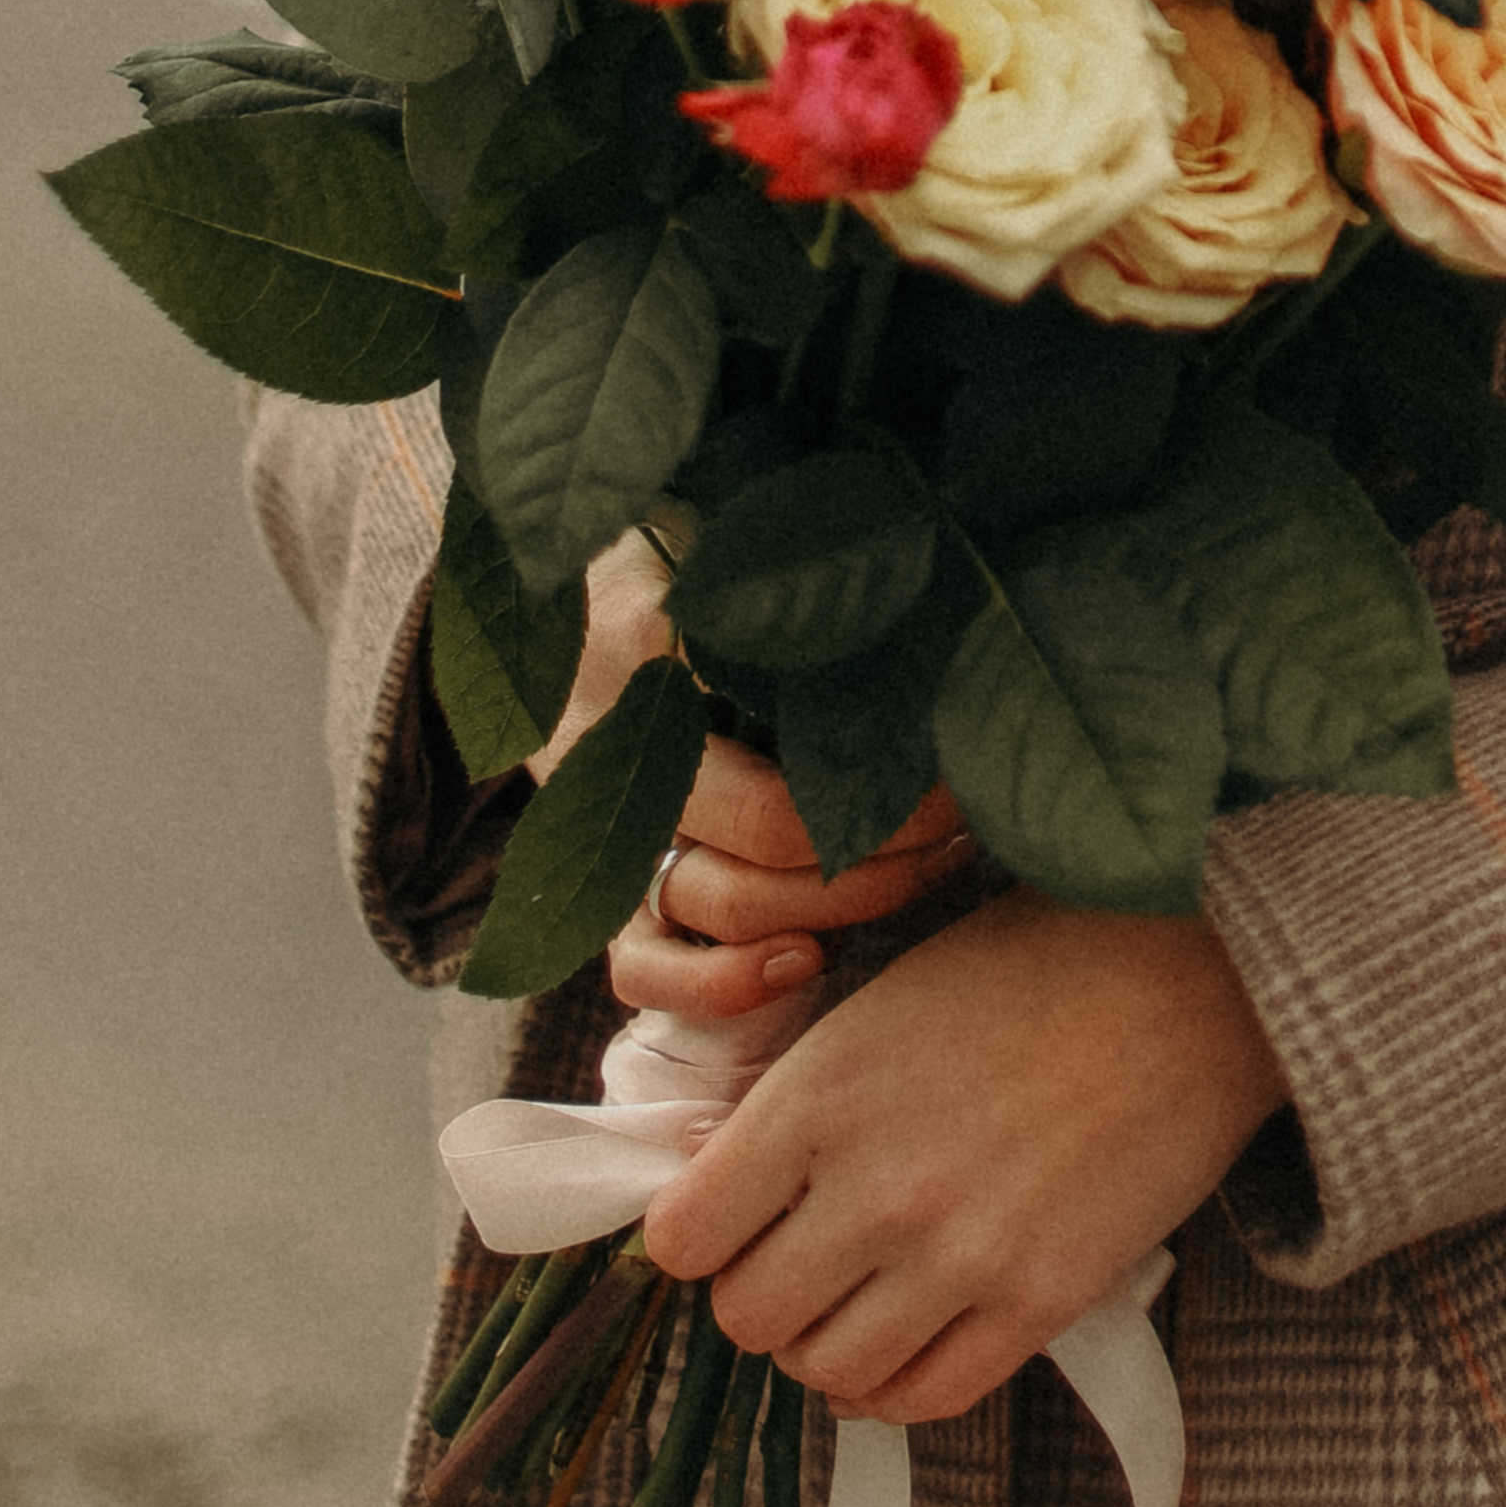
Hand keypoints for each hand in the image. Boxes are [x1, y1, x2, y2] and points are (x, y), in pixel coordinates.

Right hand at [550, 531, 974, 1010]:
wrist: (540, 596)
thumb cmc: (666, 552)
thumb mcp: (712, 524)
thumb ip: (788, 539)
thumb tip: (922, 547)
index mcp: (649, 634)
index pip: (783, 704)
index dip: (892, 741)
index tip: (964, 738)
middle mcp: (612, 735)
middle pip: (766, 824)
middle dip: (888, 834)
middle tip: (965, 814)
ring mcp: (594, 818)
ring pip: (720, 901)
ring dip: (841, 904)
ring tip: (925, 866)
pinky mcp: (593, 885)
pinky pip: (643, 969)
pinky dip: (725, 983)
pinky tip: (807, 961)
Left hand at [641, 887, 1290, 1421]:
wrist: (1193, 977)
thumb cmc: (1034, 966)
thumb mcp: (880, 1006)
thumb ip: (797, 1103)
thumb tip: (721, 1188)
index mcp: (818, 1095)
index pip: (683, 1235)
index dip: (698, 1233)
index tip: (729, 1219)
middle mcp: (874, 1187)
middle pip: (747, 1316)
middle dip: (761, 1291)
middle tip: (799, 1256)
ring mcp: (958, 1256)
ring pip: (824, 1369)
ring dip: (825, 1343)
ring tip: (858, 1298)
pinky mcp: (1039, 1303)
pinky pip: (924, 1398)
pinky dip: (893, 1386)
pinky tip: (902, 1343)